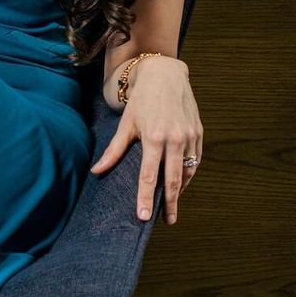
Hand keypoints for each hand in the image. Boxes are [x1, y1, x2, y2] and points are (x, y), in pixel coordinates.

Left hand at [89, 56, 200, 222]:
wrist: (166, 75)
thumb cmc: (142, 101)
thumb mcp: (125, 124)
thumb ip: (114, 150)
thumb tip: (96, 171)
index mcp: (153, 139)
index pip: (148, 176)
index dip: (145, 198)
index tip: (143, 217)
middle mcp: (174, 139)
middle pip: (173, 180)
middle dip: (170, 203)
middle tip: (167, 220)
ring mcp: (189, 136)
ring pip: (187, 172)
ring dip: (180, 190)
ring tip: (172, 204)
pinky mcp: (199, 133)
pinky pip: (196, 160)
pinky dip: (189, 174)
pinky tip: (181, 183)